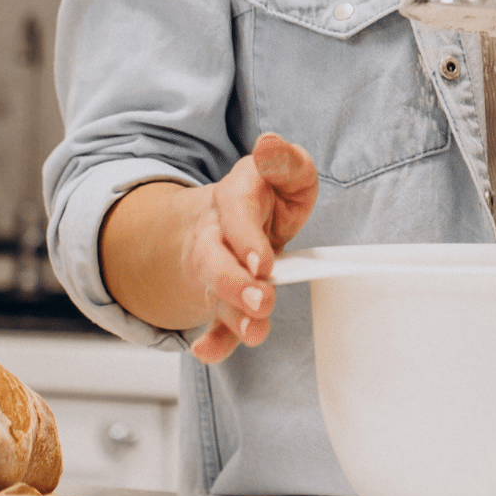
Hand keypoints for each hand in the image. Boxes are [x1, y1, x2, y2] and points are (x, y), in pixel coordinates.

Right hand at [184, 133, 320, 363]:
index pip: (235, 213)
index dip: (246, 238)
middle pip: (214, 259)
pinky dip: (214, 339)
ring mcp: (214, 268)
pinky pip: (213, 321)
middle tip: (262, 301)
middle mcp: (216, 234)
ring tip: (254, 332)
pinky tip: (209, 352)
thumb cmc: (269, 195)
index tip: (263, 262)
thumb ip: (285, 162)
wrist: (231, 218)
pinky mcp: (220, 297)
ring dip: (232, 315)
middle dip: (234, 283)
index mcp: (235, 197)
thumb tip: (271, 144)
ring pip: (215, 294)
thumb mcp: (285, 171)